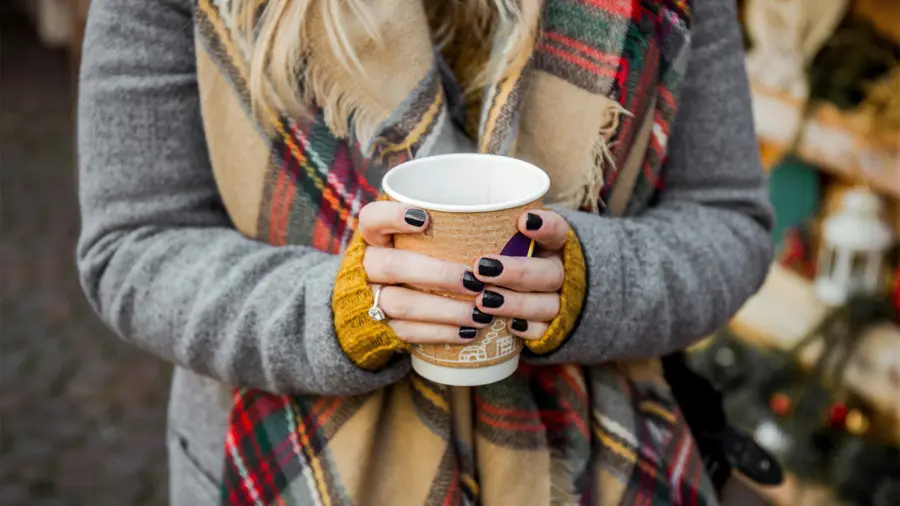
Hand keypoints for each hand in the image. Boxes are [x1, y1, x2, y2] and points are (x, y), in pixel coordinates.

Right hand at [359, 202, 568, 344]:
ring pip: (400, 304)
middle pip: (391, 265)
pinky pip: (406, 333)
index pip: (371, 217)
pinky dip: (440, 333)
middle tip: (475, 280)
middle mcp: (367, 264)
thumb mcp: (426, 236)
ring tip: (480, 313)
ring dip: (444, 309)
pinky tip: (468, 332)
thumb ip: (454, 225)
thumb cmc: (420, 257)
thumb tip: (525, 216)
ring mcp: (371, 297)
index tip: (424, 218)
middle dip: (436, 273)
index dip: (392, 216)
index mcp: (375, 235)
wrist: (378, 301)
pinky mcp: (382, 327)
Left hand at [470, 209, 568, 339]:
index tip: (524, 221)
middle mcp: (560, 272)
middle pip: (550, 273)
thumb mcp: (507, 240)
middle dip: (517, 272)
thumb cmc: (512, 258)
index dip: (546, 226)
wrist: (543, 293)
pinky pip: (545, 331)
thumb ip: (486, 231)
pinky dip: (528, 329)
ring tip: (484, 301)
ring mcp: (559, 301)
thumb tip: (426, 218)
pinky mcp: (553, 327)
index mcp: (553, 246)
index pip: (559, 231)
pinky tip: (509, 326)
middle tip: (482, 268)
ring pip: (548, 305)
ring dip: (517, 304)